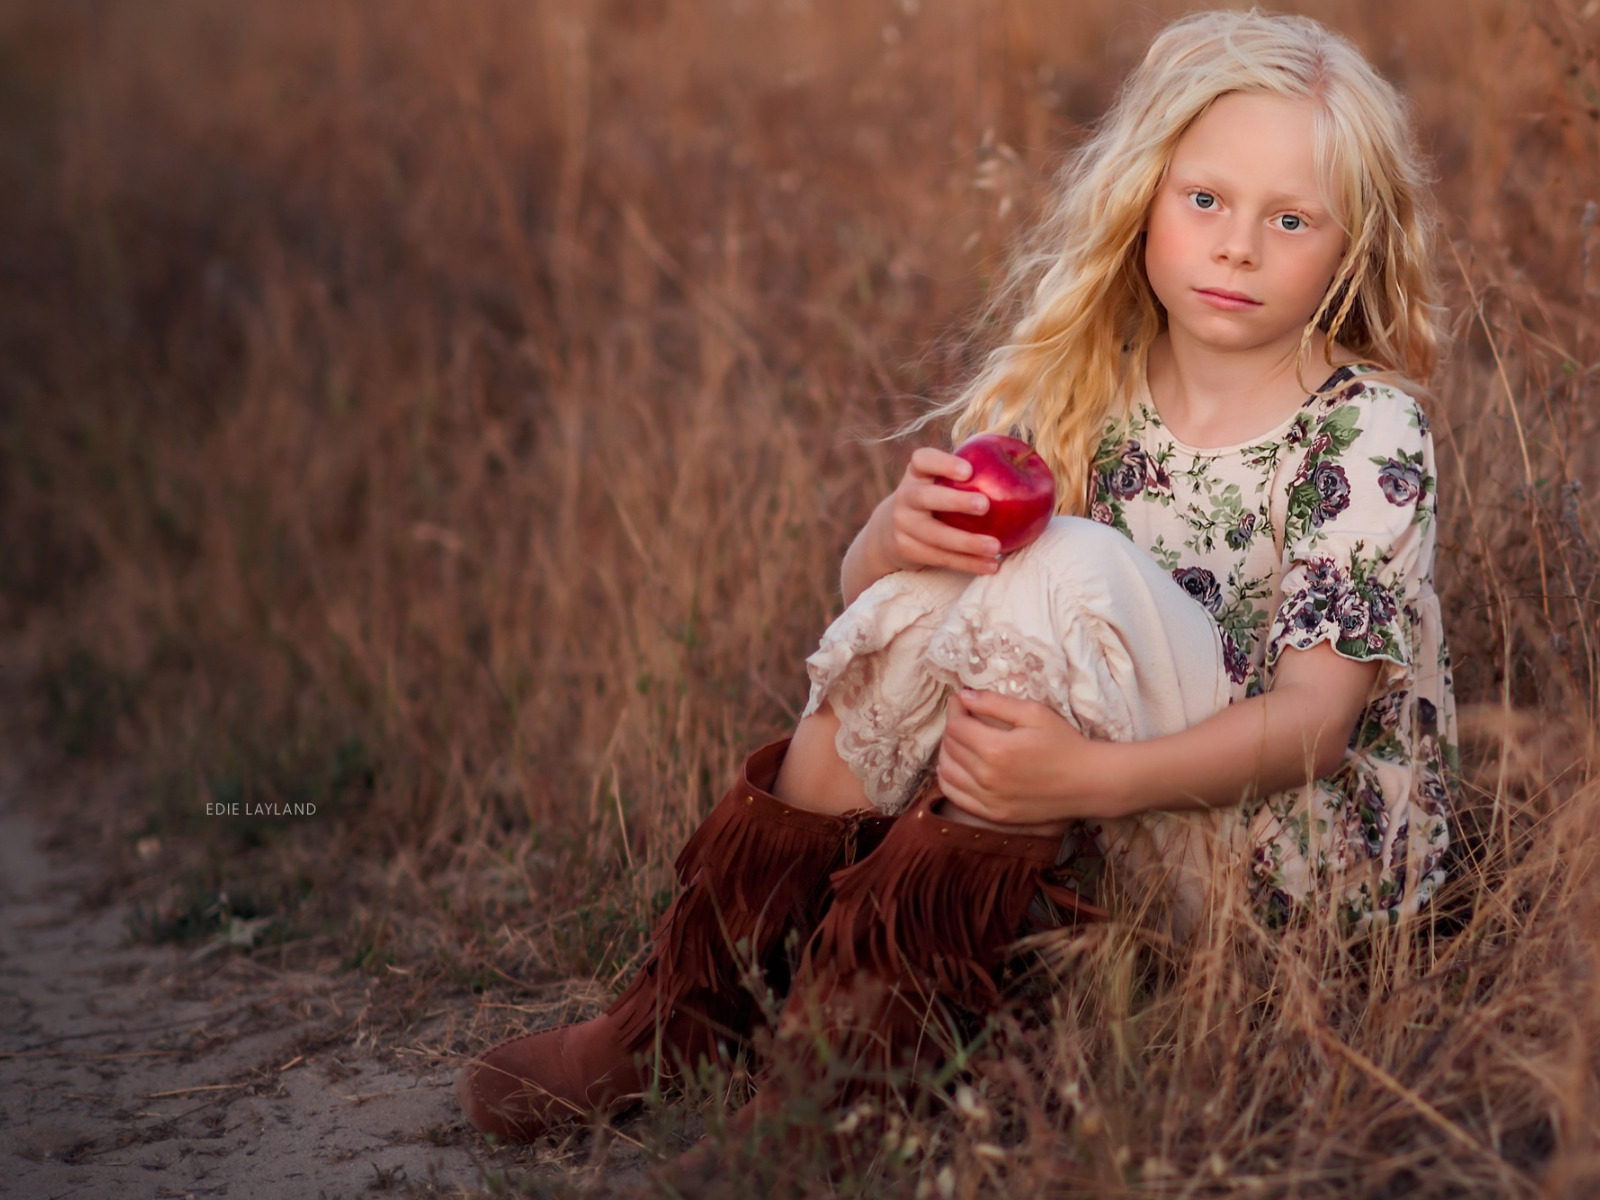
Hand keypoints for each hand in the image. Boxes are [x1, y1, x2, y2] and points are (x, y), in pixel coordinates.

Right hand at [872, 447, 1003, 576]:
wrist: (890, 531)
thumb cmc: (935, 498)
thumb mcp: (939, 480)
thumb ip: (968, 471)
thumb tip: (1023, 458)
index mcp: (917, 473)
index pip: (923, 460)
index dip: (943, 463)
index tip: (968, 470)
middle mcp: (905, 496)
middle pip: (925, 497)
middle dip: (954, 501)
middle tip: (985, 505)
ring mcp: (903, 524)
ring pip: (934, 535)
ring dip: (966, 542)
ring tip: (996, 547)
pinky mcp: (907, 549)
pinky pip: (940, 558)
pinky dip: (967, 563)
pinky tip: (991, 566)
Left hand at [937, 690, 1117, 826]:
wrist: (1089, 783)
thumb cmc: (1065, 743)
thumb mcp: (1034, 713)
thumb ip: (995, 703)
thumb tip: (963, 695)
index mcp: (996, 749)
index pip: (956, 726)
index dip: (955, 709)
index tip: (961, 702)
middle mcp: (987, 777)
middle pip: (949, 747)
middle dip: (952, 728)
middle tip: (964, 718)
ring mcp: (989, 800)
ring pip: (946, 772)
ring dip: (947, 753)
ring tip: (960, 741)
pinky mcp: (994, 815)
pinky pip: (955, 796)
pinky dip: (948, 779)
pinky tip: (957, 767)